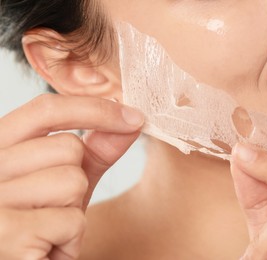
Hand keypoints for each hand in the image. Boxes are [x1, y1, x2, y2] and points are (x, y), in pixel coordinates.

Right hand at [0, 94, 143, 259]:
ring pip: (73, 181)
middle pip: (67, 147)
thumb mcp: (65, 182)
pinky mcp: (7, 231)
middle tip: (52, 208)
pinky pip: (72, 220)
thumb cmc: (41, 225)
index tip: (132, 116)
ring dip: (73, 213)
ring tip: (48, 229)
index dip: (94, 109)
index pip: (45, 109)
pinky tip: (47, 249)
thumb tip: (131, 120)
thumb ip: (95, 151)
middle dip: (77, 180)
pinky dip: (70, 239)